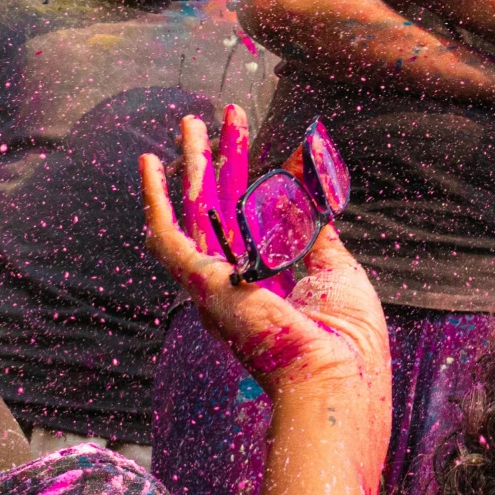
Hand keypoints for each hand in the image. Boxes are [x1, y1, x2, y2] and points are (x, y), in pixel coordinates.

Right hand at [141, 107, 390, 416]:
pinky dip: (155, 199)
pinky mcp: (201, 284)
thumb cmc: (344, 338)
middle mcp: (234, 283)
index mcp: (266, 283)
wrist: (334, 375)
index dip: (251, 178)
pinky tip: (150, 164)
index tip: (253, 140)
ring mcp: (215, 285)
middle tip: (211, 119)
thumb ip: (315, 235)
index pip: (250, 219)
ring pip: (194, 211)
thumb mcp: (335, 271)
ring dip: (192, 165)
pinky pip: (167, 236)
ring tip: (188, 122)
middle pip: (219, 208)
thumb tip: (312, 198)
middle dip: (216, 162)